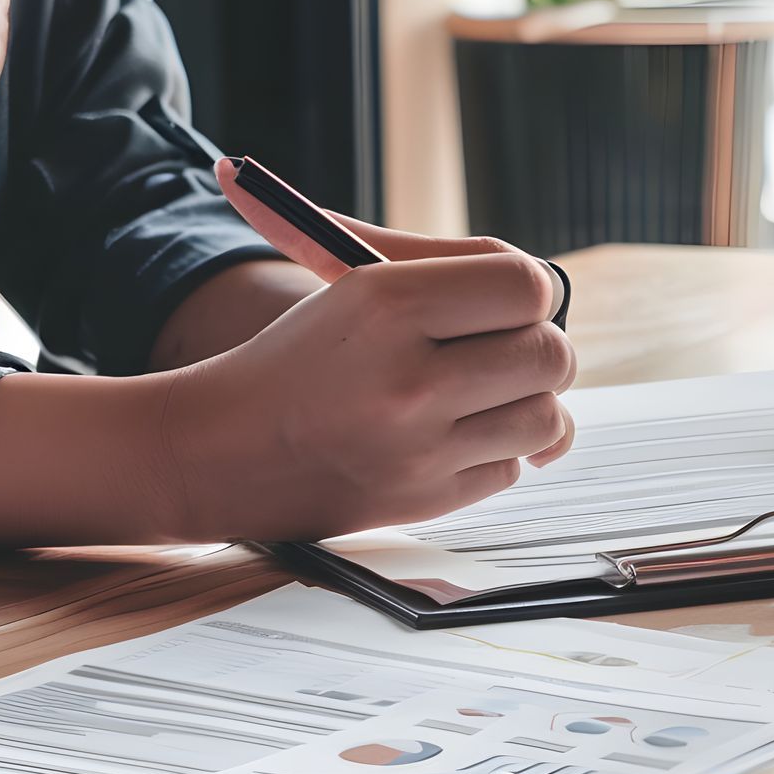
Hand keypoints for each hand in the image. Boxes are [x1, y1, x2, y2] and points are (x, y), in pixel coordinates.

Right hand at [135, 160, 577, 539]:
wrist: (220, 448)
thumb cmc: (299, 358)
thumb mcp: (356, 285)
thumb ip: (452, 273)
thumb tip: (546, 287)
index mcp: (389, 304)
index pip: (527, 286)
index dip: (533, 291)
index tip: (515, 301)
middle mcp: (409, 379)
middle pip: (552, 353)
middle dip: (537, 347)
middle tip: (502, 348)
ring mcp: (420, 449)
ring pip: (547, 417)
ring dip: (523, 403)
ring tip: (476, 394)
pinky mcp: (427, 501)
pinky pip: (512, 467)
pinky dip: (493, 451)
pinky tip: (446, 437)